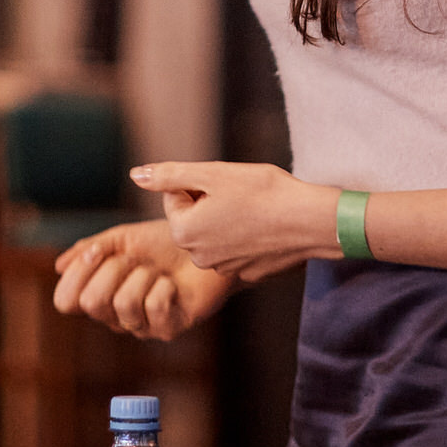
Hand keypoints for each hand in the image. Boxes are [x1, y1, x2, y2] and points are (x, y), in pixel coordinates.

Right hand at [52, 220, 233, 340]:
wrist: (205, 244)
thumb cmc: (164, 244)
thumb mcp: (122, 239)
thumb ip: (90, 250)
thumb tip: (59, 266)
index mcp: (99, 296)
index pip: (65, 301)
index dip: (76, 275)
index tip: (98, 250)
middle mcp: (116, 317)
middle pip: (91, 303)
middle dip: (112, 270)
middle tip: (134, 258)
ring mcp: (142, 326)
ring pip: (123, 304)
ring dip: (142, 276)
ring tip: (157, 270)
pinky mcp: (169, 328)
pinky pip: (154, 307)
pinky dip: (165, 286)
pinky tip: (174, 284)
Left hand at [131, 160, 339, 281]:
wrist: (310, 221)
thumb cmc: (262, 192)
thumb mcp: (212, 173)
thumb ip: (169, 174)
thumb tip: (135, 175)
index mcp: (183, 232)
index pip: (176, 196)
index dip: (199, 182)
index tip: (224, 183)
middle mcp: (198, 258)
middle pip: (193, 218)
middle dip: (210, 202)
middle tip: (239, 193)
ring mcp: (224, 269)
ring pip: (215, 233)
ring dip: (227, 218)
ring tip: (254, 209)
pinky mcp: (247, 273)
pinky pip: (237, 248)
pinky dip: (246, 235)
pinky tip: (265, 226)